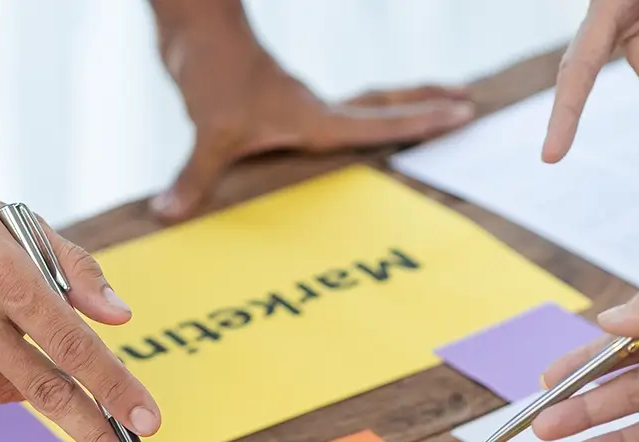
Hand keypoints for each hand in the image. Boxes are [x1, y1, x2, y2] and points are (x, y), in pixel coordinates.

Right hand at [0, 160, 160, 441]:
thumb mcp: (15, 222)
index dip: (115, 388)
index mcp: (1, 272)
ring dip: (22, 373)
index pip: (73, 344)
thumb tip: (121, 320)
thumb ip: (76, 269)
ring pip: (10, 392)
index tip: (148, 423)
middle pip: (48, 393)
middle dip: (97, 438)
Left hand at [150, 7, 473, 220]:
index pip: (381, 122)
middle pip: (383, 106)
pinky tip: (338, 137)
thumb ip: (196, 176)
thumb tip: (169, 213)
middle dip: (425, 104)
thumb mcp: (210, 131)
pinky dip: (349, 121)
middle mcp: (313, 111)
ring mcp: (295, 106)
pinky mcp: (274, 105)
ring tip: (424, 115)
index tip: (466, 110)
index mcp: (315, 118)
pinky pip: (324, 117)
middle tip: (468, 101)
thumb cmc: (212, 74)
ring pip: (359, 107)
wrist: (192, 32)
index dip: (424, 121)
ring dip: (393, 110)